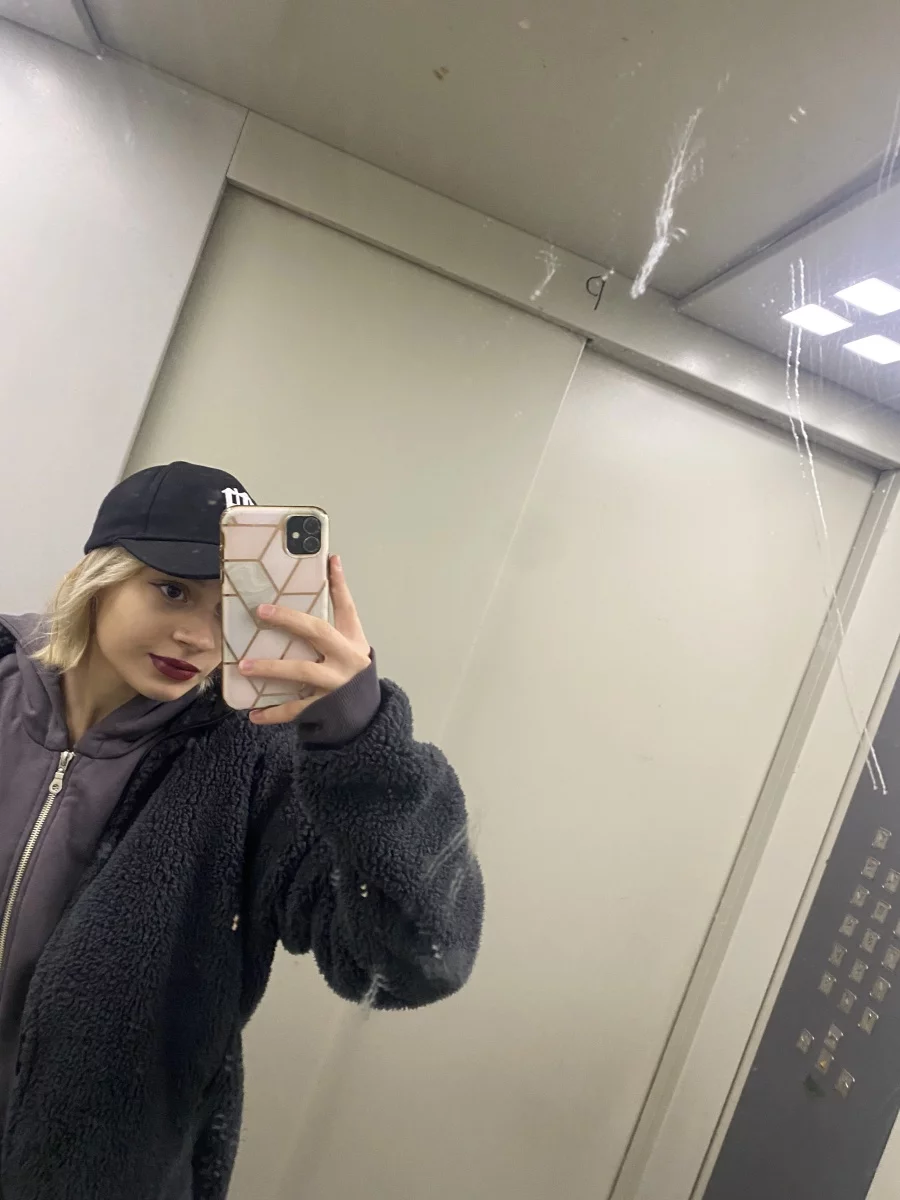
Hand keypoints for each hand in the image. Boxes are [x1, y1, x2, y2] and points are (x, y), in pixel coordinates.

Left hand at [240, 555, 370, 724]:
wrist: (366, 713)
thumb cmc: (353, 669)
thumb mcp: (352, 638)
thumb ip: (341, 603)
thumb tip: (333, 561)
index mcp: (351, 641)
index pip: (345, 607)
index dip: (337, 584)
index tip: (328, 562)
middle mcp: (345, 659)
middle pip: (317, 633)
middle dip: (289, 620)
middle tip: (260, 612)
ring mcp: (334, 684)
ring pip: (301, 672)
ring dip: (271, 668)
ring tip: (243, 666)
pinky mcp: (322, 707)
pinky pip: (294, 709)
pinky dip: (273, 713)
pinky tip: (252, 713)